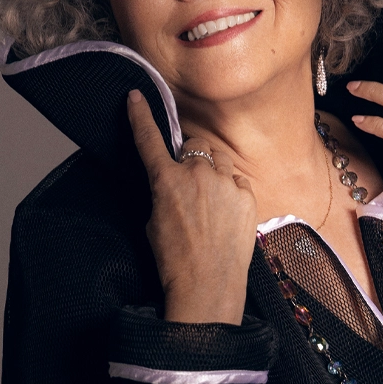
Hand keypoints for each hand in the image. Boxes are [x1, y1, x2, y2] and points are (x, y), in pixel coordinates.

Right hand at [127, 89, 256, 323]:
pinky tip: (225, 213)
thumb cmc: (175, 260)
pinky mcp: (246, 196)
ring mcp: (225, 183)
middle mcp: (197, 174)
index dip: (140, 116)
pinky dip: (230, 189)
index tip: (135, 97)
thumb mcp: (154, 221)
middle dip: (190, 158)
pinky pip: (236, 179)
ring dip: (211, 171)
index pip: (149, 139)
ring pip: (217, 159)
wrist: (207, 286)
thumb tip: (173, 183)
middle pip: (194, 146)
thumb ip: (164, 192)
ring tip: (209, 203)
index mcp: (166, 180)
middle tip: (189, 186)